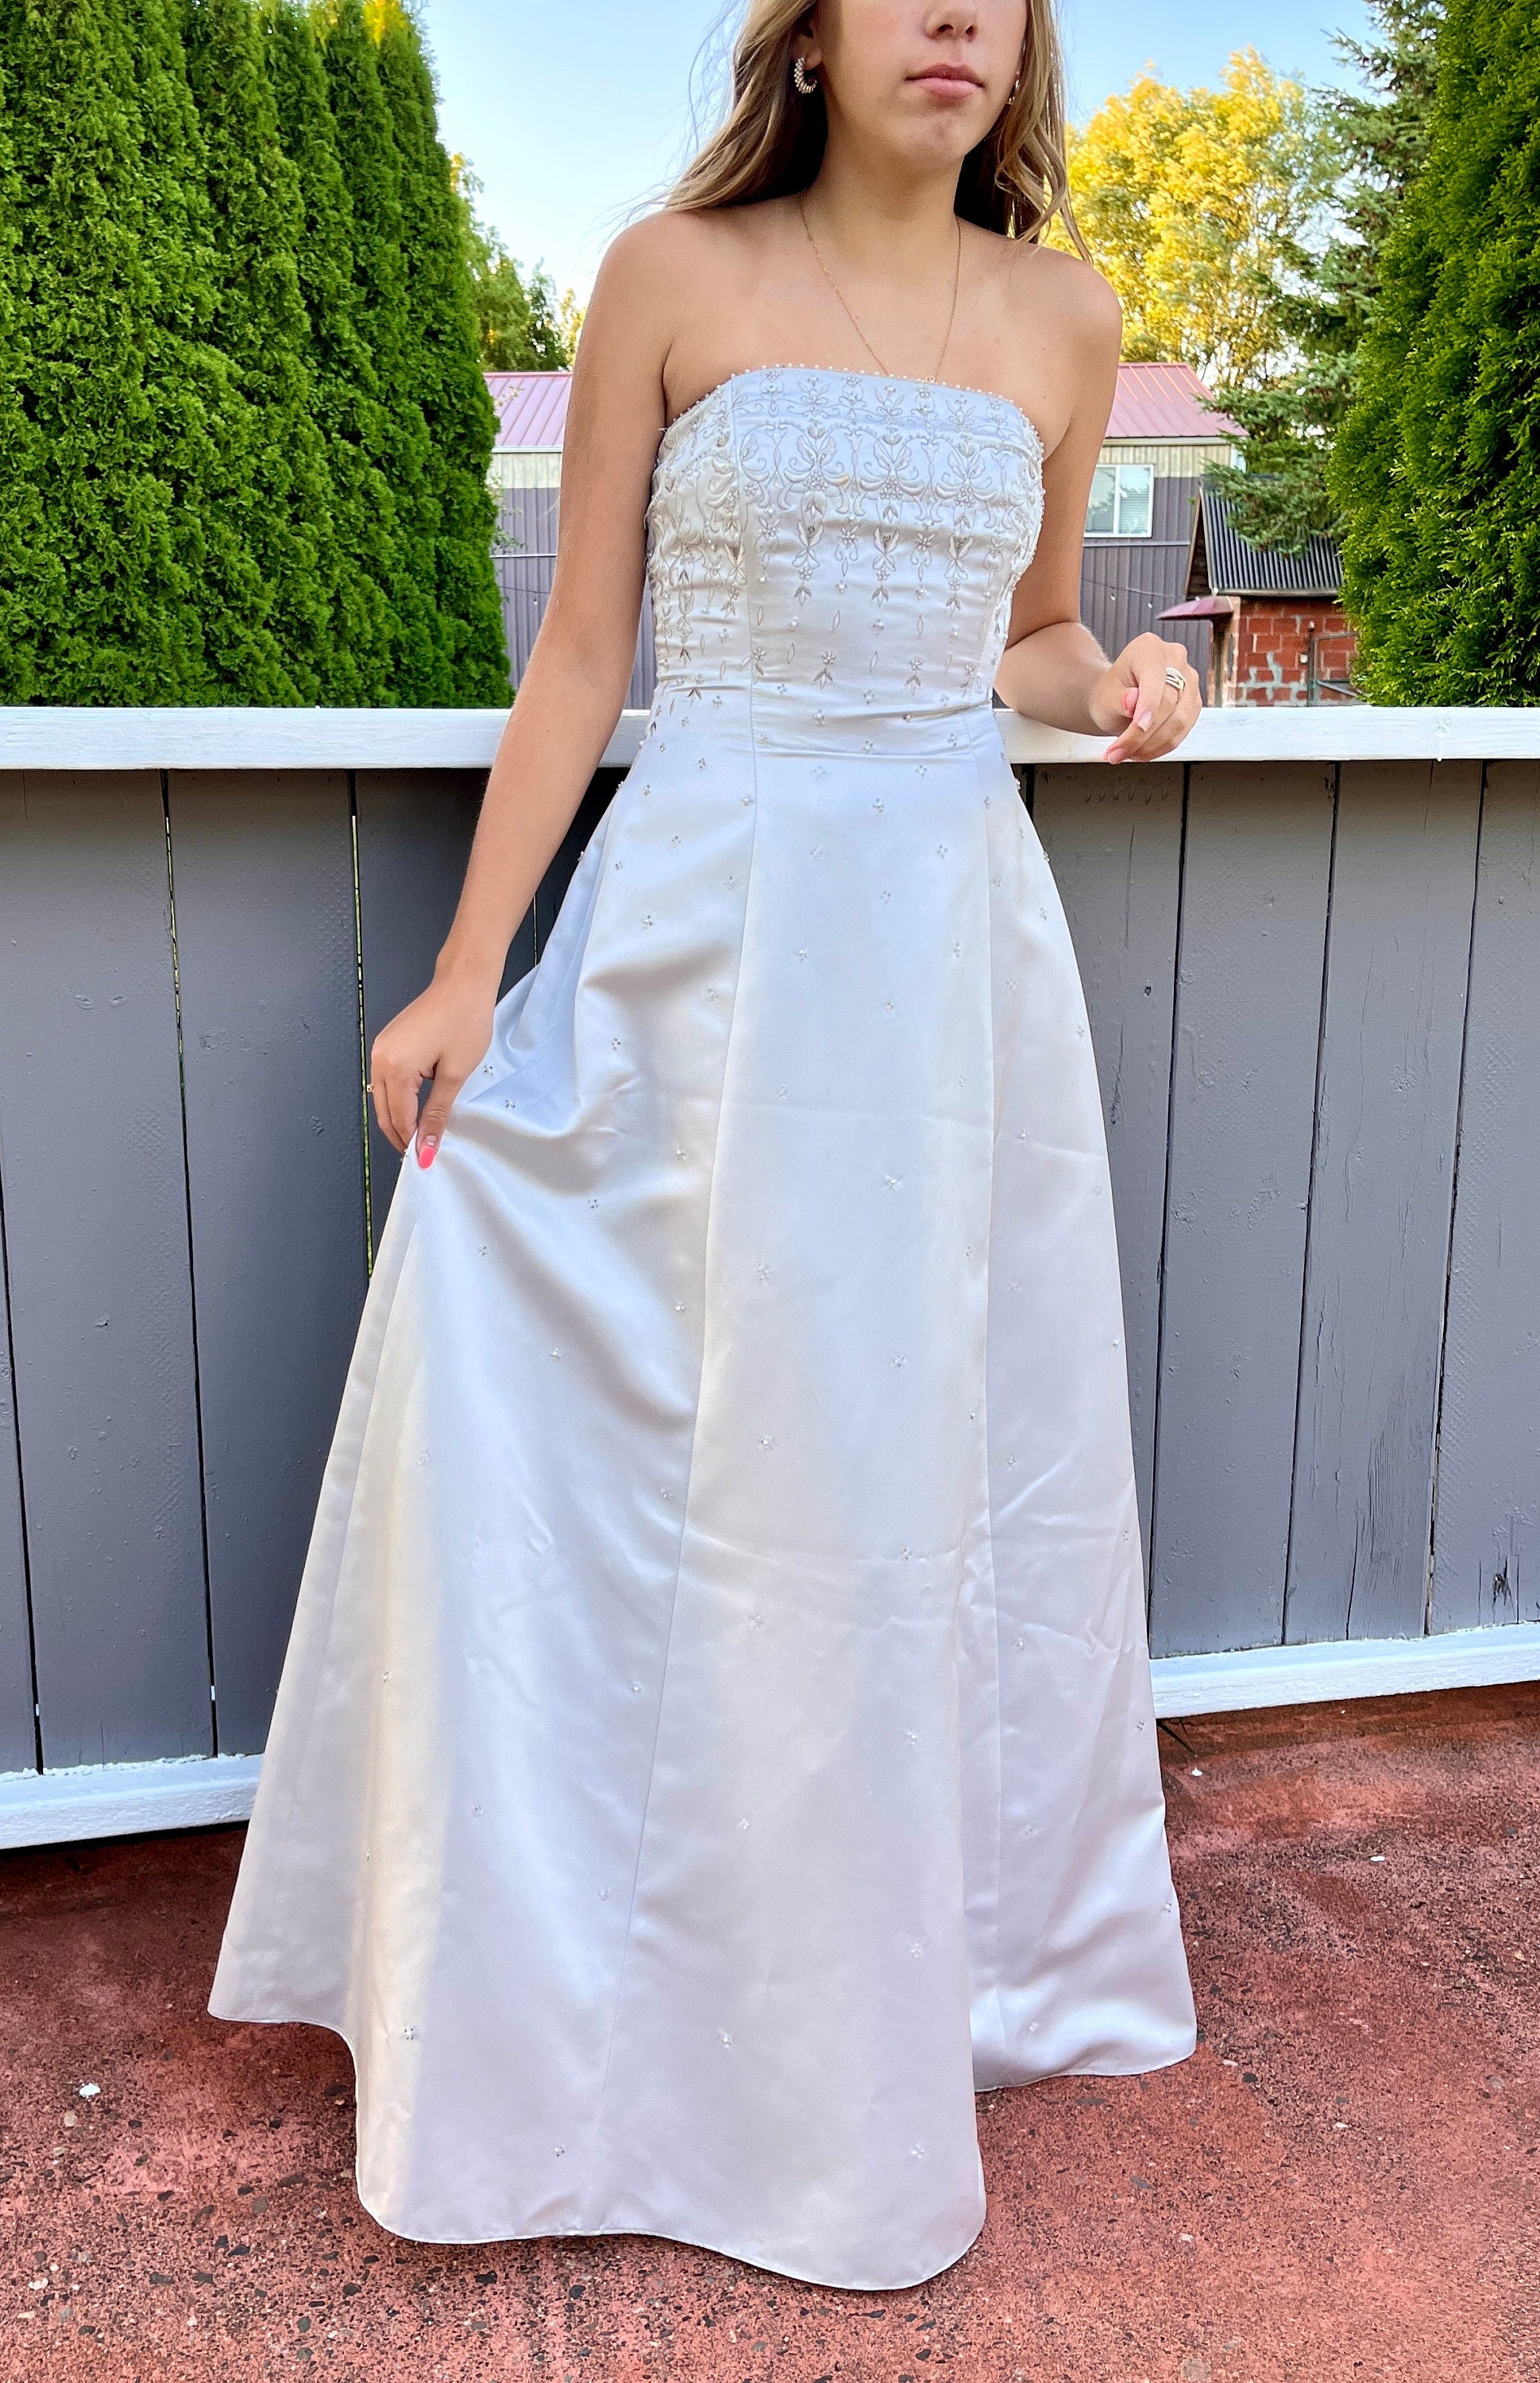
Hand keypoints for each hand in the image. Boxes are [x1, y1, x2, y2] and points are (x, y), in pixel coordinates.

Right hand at [368, 973, 496, 1166]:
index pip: (399, 1118)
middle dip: (402, 1135)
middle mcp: (379, 1058)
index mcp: (394, 1067)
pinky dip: (399, 1098)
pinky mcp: (388, 1043)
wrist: (463, 982)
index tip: (427, 1161)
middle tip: (424, 1153)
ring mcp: (381, 1049)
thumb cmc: (465, 1020)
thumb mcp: (454, 1074)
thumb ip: (436, 1113)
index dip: (413, 1143)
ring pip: (382, 1097)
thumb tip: (426, 1147)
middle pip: (384, 1111)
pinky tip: (417, 1107)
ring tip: (423, 1134)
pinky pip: (387, 1080)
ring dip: (399, 1117)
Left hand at [1088, 632, 1201, 762]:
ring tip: (1128, 755)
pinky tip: (1143, 752)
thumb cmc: (1111, 692)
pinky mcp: (1194, 702)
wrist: (1118, 697)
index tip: (1137, 729)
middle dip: (1142, 735)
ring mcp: (1189, 680)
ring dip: (1153, 745)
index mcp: (1149, 648)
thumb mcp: (1105, 695)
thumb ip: (1118, 699)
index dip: (1148, 708)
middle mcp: (1175, 658)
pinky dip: (1162, 746)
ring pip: (1180, 720)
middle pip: (1168, 703)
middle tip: (1118, 753)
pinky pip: (1183, 730)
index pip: (1155, 681)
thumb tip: (1132, 701)